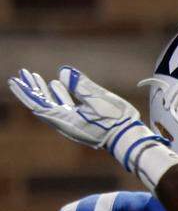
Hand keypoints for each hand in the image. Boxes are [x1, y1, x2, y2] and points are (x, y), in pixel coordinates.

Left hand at [10, 66, 140, 147]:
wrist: (130, 139)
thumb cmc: (116, 121)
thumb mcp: (100, 100)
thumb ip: (81, 85)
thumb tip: (65, 71)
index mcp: (66, 121)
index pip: (38, 105)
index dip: (25, 92)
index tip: (14, 80)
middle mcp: (66, 123)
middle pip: (42, 105)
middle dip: (31, 89)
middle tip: (22, 74)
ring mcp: (74, 123)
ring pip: (52, 105)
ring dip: (43, 91)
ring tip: (35, 77)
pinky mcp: (83, 122)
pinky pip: (64, 107)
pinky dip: (57, 95)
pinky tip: (57, 85)